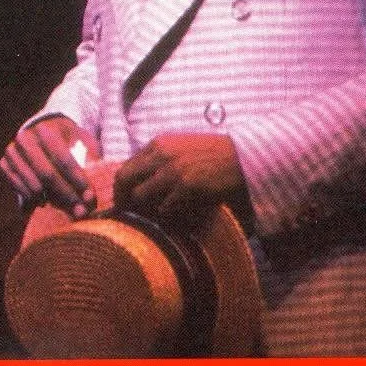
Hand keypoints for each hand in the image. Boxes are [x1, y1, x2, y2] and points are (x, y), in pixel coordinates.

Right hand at [0, 115, 100, 218]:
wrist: (40, 131)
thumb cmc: (66, 138)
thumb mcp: (82, 139)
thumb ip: (90, 156)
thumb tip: (95, 182)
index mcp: (46, 128)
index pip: (64, 159)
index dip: (78, 180)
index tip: (91, 198)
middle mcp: (25, 138)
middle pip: (48, 174)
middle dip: (67, 195)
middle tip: (81, 210)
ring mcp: (12, 151)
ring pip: (33, 184)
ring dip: (52, 201)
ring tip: (67, 209)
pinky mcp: (4, 163)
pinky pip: (19, 188)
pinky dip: (33, 198)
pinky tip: (46, 202)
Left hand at [113, 133, 248, 226]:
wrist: (244, 156)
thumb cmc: (214, 155)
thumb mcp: (181, 148)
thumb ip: (160, 160)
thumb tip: (141, 181)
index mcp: (158, 144)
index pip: (126, 167)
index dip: (120, 188)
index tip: (122, 202)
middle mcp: (161, 154)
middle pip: (124, 180)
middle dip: (121, 200)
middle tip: (126, 215)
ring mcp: (174, 169)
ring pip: (140, 196)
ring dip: (142, 211)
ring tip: (149, 220)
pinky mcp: (188, 185)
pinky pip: (165, 207)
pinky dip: (165, 217)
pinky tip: (172, 220)